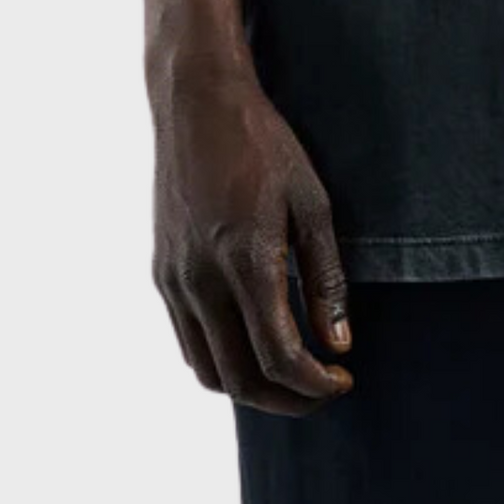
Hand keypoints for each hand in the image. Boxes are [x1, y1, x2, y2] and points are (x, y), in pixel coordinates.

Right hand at [150, 60, 355, 412]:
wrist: (197, 103)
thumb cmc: (264, 144)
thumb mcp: (312, 203)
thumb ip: (325, 278)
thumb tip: (339, 344)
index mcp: (245, 260)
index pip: (278, 356)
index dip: (315, 384)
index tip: (343, 379)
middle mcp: (200, 280)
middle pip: (239, 379)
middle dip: (287, 400)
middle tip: (322, 391)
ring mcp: (173, 280)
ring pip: (207, 371)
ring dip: (251, 389)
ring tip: (293, 375)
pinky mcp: (160, 273)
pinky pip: (187, 342)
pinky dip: (221, 361)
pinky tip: (253, 344)